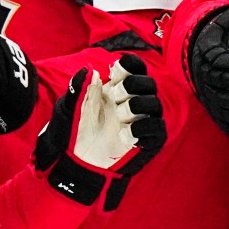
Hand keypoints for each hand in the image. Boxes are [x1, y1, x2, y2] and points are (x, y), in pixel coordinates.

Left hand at [33, 54, 165, 210]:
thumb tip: (91, 71)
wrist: (79, 163)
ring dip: (137, 105)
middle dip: (132, 84)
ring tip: (119, 116)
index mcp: (116, 89)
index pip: (135, 68)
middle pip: (149, 82)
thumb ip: (78, 88)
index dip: (130, 65)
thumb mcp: (70, 109)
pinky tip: (124, 134)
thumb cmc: (75, 132)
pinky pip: (158, 127)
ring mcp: (142, 121)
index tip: (115, 71)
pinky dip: (142, 128)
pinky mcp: (148, 140)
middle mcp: (132, 102)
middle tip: (114, 95)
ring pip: (155, 103)